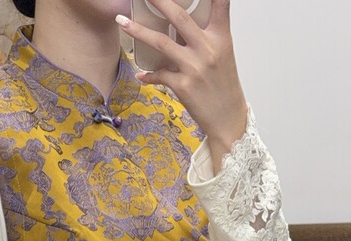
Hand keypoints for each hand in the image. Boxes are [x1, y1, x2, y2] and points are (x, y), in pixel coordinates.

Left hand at [117, 0, 247, 171]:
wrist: (228, 120)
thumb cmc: (224, 88)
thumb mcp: (223, 56)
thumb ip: (206, 38)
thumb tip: (182, 27)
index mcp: (221, 39)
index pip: (220, 4)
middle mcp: (208, 50)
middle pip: (179, 17)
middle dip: (159, 1)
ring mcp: (194, 68)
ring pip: (161, 43)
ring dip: (138, 32)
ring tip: (123, 22)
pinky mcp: (183, 86)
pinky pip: (159, 74)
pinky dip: (148, 75)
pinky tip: (141, 75)